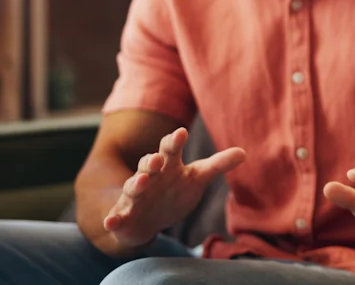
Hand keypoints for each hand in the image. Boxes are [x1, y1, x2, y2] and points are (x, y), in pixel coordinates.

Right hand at [102, 127, 245, 248]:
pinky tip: (110, 222)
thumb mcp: (197, 177)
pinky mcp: (123, 216)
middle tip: (157, 157)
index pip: (170, 150)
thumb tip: (244, 152)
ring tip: (141, 182)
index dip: (175, 141)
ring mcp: (134, 196)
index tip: (181, 132)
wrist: (149, 219)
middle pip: (148, 165)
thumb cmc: (175, 191)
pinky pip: (116, 217)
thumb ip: (217, 165)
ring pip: (132, 188)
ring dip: (135, 185)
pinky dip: (113, 219)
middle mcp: (148, 177)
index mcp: (167, 165)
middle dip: (151, 161)